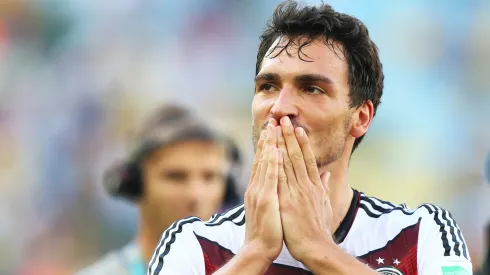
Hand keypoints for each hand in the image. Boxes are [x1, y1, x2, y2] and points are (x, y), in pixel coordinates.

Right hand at [243, 118, 282, 262]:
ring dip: (269, 145)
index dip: (268, 146)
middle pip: (262, 158)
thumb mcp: (272, 209)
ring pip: (265, 163)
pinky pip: (270, 176)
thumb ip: (276, 194)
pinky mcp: (265, 199)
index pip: (264, 162)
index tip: (272, 130)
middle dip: (267, 139)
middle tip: (271, 121)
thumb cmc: (268, 231)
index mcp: (260, 189)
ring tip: (273, 127)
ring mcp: (259, 192)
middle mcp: (257, 187)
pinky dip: (272, 161)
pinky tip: (275, 148)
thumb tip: (282, 184)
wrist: (258, 248)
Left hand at [276, 116, 333, 261]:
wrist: (316, 248)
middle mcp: (306, 186)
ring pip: (288, 163)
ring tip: (278, 128)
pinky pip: (281, 178)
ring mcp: (297, 192)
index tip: (298, 128)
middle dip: (291, 136)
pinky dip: (277, 163)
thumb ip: (324, 187)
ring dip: (282, 144)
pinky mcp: (288, 201)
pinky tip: (273, 151)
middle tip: (285, 119)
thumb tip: (327, 175)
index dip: (303, 143)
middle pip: (297, 156)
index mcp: (315, 186)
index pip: (308, 159)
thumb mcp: (325, 205)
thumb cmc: (318, 228)